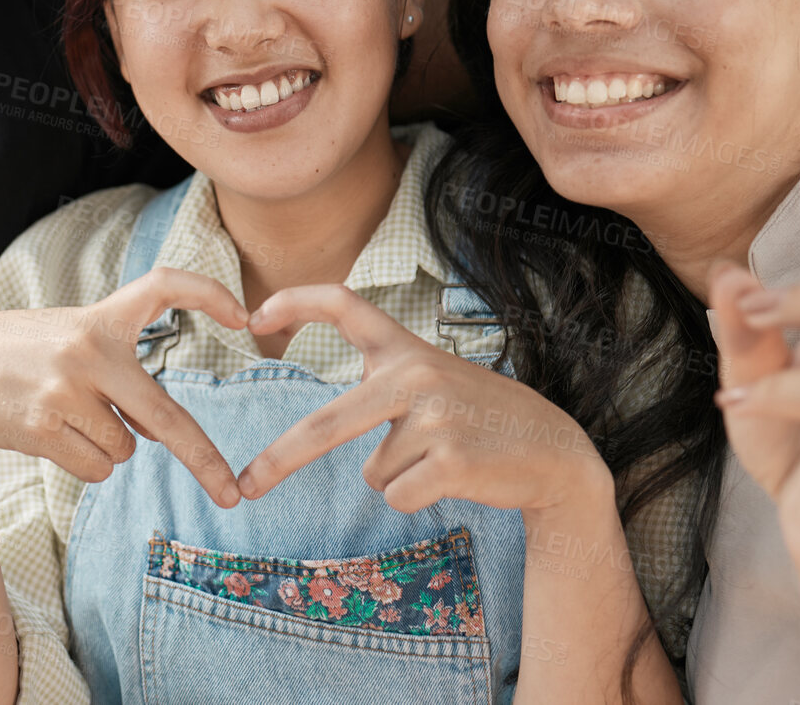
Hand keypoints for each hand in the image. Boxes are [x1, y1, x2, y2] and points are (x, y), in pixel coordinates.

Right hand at [0, 267, 249, 507]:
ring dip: (106, 447)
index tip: (243, 316)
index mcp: (101, 318)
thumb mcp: (72, 341)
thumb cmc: (26, 354)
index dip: (208, 293)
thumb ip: (119, 373)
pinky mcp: (42, 428)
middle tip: (231, 493)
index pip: (164, 285)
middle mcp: (88, 352)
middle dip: (204, 460)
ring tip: (64, 418)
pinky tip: (51, 436)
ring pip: (124, 450)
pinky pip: (95, 469)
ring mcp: (64, 391)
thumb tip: (158, 435)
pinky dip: (84, 463)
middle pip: (165, 415)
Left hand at [236, 285, 609, 517]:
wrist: (553, 451)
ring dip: (398, 477)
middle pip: (327, 423)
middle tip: (246, 486)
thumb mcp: (430, 384)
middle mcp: (416, 375)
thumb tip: (322, 431)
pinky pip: (398, 495)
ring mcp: (435, 416)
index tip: (253, 317)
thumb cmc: (477, 419)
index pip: (344, 304)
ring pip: (372, 473)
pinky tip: (455, 477)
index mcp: (406, 349)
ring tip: (443, 457)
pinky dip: (417, 498)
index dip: (296, 302)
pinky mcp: (452, 459)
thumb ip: (381, 387)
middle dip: (280, 459)